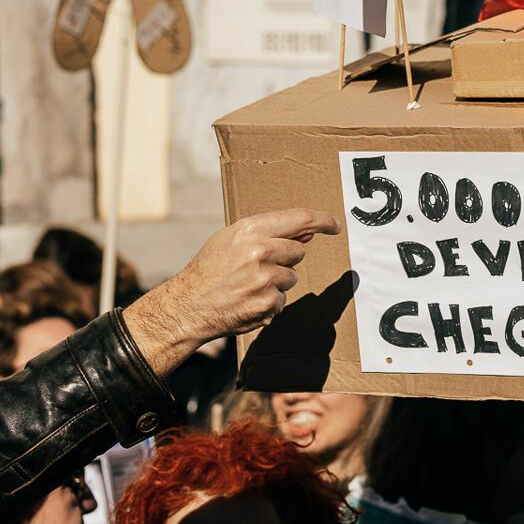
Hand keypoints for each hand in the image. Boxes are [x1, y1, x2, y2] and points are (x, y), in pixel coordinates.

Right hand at [122, 209, 338, 373]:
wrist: (188, 305)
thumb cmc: (210, 269)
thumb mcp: (231, 239)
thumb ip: (269, 233)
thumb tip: (308, 234)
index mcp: (252, 230)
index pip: (301, 218)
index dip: (323, 220)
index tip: (334, 225)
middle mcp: (261, 252)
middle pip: (299, 251)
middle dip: (285, 259)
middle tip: (257, 267)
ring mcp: (267, 279)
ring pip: (291, 277)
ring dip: (276, 282)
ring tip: (247, 284)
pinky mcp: (269, 304)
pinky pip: (282, 299)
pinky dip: (269, 302)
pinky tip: (247, 300)